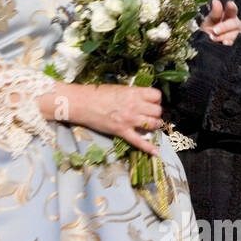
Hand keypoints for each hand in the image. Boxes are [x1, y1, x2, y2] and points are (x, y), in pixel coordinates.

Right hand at [46, 81, 163, 155]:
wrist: (83, 103)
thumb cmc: (98, 94)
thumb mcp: (119, 89)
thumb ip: (132, 94)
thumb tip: (141, 99)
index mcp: (134, 93)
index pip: (157, 96)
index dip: (156, 100)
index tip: (152, 102)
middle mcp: (135, 106)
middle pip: (157, 111)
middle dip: (155, 113)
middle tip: (150, 114)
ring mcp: (129, 120)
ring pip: (153, 124)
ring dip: (153, 125)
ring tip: (149, 125)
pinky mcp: (122, 131)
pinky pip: (139, 141)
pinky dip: (148, 147)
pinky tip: (156, 152)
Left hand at [200, 0, 240, 45]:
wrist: (207, 43)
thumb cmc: (209, 29)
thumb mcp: (209, 20)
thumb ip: (214, 12)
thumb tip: (216, 1)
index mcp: (229, 14)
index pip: (232, 9)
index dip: (232, 7)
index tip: (230, 4)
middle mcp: (235, 22)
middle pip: (233, 23)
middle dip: (223, 27)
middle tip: (215, 30)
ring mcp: (238, 33)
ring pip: (233, 34)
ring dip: (221, 36)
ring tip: (212, 37)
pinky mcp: (238, 42)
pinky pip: (235, 42)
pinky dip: (228, 42)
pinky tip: (224, 42)